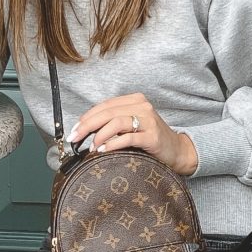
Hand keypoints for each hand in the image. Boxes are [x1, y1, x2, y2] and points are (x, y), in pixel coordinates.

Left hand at [70, 93, 199, 175]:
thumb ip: (113, 124)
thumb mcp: (132, 126)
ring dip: (99, 135)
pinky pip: (127, 137)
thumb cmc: (150, 139)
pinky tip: (103, 150)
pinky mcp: (152, 136)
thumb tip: (85, 131)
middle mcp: (142, 106)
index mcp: (135, 100)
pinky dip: (112, 144)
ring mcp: (148, 120)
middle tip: (75, 138)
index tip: (74, 130)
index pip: (104, 105)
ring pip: (116, 122)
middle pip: (107, 112)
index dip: (86, 117)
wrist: (177, 151)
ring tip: (92, 147)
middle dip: (86, 126)